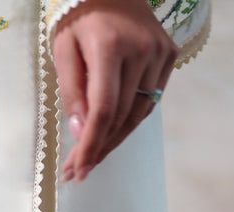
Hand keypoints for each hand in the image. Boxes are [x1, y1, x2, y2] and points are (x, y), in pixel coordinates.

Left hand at [52, 0, 177, 181]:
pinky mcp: (170, 54)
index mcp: (110, 47)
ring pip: (138, 113)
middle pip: (121, 117)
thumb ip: (71, 91)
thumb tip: (81, 132)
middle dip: (98, 148)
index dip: (90, 145)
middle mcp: (142, 50)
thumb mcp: (63, 49)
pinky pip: (149, 100)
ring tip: (92, 158)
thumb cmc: (80, 17)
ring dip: (114, 140)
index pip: (104, 110)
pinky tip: (111, 134)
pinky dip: (130, 121)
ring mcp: (160, 52)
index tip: (77, 172)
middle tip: (77, 171)